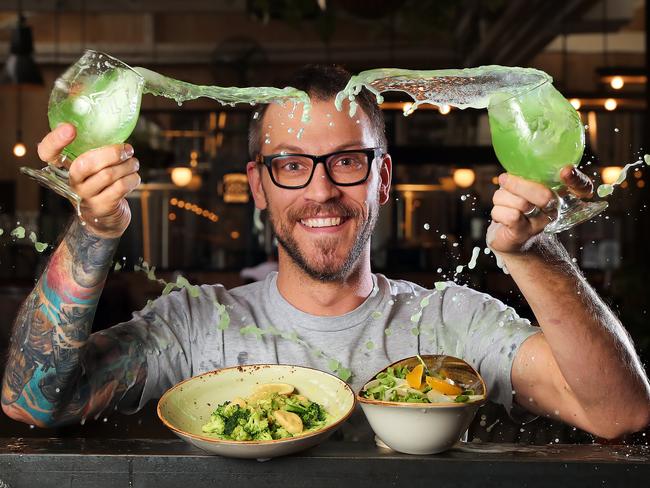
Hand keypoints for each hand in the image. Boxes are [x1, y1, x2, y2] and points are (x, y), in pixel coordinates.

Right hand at [37, 123, 139, 238]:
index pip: (47, 153)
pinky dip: (132, 179)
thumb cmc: (101, 186)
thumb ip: (94, 151)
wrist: (104, 220)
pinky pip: (120, 187)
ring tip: (134, 162)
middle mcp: (71, 182)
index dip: (55, 140)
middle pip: (86, 163)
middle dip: (112, 153)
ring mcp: (85, 196)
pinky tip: (134, 176)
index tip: (70, 129)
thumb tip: (114, 130)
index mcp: (64, 168)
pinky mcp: (101, 207)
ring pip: (108, 175)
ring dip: (128, 165)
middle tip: (127, 149)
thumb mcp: (92, 169)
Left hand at [486, 165, 592, 254]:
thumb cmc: (516, 206)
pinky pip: (510, 216)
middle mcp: (554, 209)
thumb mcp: (523, 186)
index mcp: (558, 194)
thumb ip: (527, 174)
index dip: (575, 179)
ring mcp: (540, 224)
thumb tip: (519, 157)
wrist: (509, 238)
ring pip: (521, 203)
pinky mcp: (523, 234)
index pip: (581, 186)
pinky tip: (499, 216)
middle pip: (544, 194)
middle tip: (504, 178)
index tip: (565, 171)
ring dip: (502, 198)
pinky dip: (498, 212)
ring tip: (502, 202)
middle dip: (518, 184)